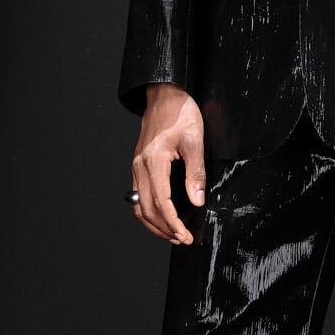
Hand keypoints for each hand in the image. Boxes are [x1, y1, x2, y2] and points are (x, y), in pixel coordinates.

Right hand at [132, 84, 206, 244]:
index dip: (173, 223)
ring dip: (154, 224)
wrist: (165, 95)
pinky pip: (140, 195)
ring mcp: (137, 166)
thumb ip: (195, 173)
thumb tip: (196, 201)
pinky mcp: (139, 165)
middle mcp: (140, 166)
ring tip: (172, 234)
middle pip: (146, 209)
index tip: (185, 235)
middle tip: (182, 239)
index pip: (161, 202)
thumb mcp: (195, 141)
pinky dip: (149, 211)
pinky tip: (162, 217)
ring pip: (139, 205)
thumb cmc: (180, 113)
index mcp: (153, 161)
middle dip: (164, 229)